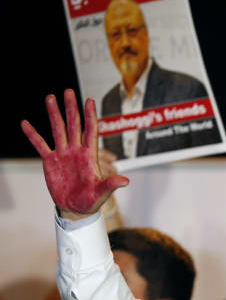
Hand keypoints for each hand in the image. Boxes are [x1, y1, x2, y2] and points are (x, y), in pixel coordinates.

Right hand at [20, 89, 128, 218]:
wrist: (76, 208)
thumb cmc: (92, 200)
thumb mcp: (102, 192)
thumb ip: (111, 184)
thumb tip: (125, 180)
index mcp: (89, 155)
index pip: (91, 130)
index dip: (90, 115)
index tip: (89, 100)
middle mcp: (76, 150)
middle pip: (73, 124)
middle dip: (71, 108)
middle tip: (68, 91)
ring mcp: (63, 154)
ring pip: (58, 129)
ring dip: (54, 114)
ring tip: (50, 97)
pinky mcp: (50, 161)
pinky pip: (40, 144)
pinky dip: (33, 134)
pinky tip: (25, 123)